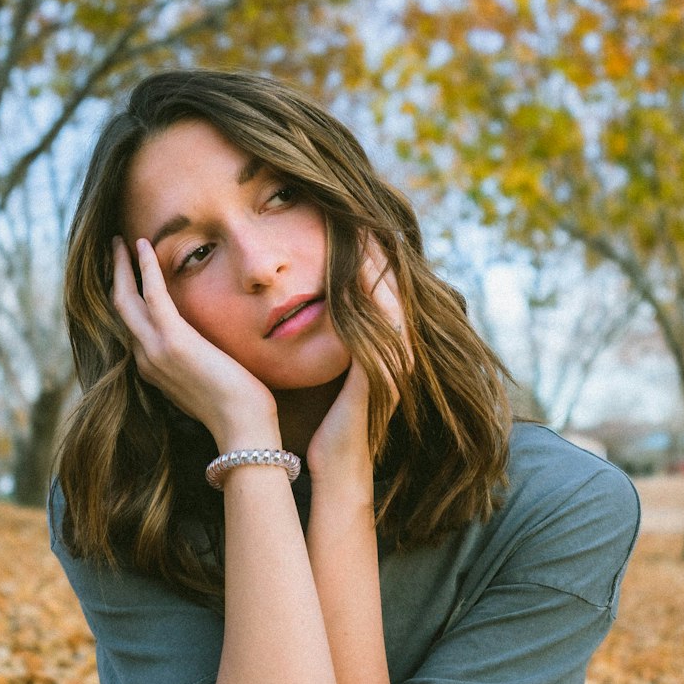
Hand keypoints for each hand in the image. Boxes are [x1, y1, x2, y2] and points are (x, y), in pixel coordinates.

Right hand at [112, 237, 279, 450]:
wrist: (243, 426)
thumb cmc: (235, 408)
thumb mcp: (203, 383)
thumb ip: (192, 363)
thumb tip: (201, 349)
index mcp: (152, 369)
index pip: (130, 325)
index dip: (125, 296)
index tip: (127, 273)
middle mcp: (145, 359)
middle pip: (119, 308)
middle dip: (114, 276)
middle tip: (116, 248)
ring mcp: (155, 350)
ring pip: (125, 299)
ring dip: (121, 266)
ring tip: (122, 241)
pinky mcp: (173, 340)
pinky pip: (151, 294)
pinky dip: (145, 267)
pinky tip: (144, 246)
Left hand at [305, 240, 410, 481]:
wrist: (333, 469)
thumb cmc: (319, 424)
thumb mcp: (317, 371)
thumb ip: (315, 341)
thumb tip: (290, 311)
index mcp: (375, 347)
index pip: (374, 290)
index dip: (365, 257)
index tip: (344, 223)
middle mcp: (391, 349)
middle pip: (389, 286)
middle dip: (376, 250)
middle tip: (358, 214)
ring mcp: (393, 361)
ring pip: (390, 298)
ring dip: (378, 263)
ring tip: (361, 229)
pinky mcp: (384, 373)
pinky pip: (383, 323)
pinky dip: (373, 294)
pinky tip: (356, 268)